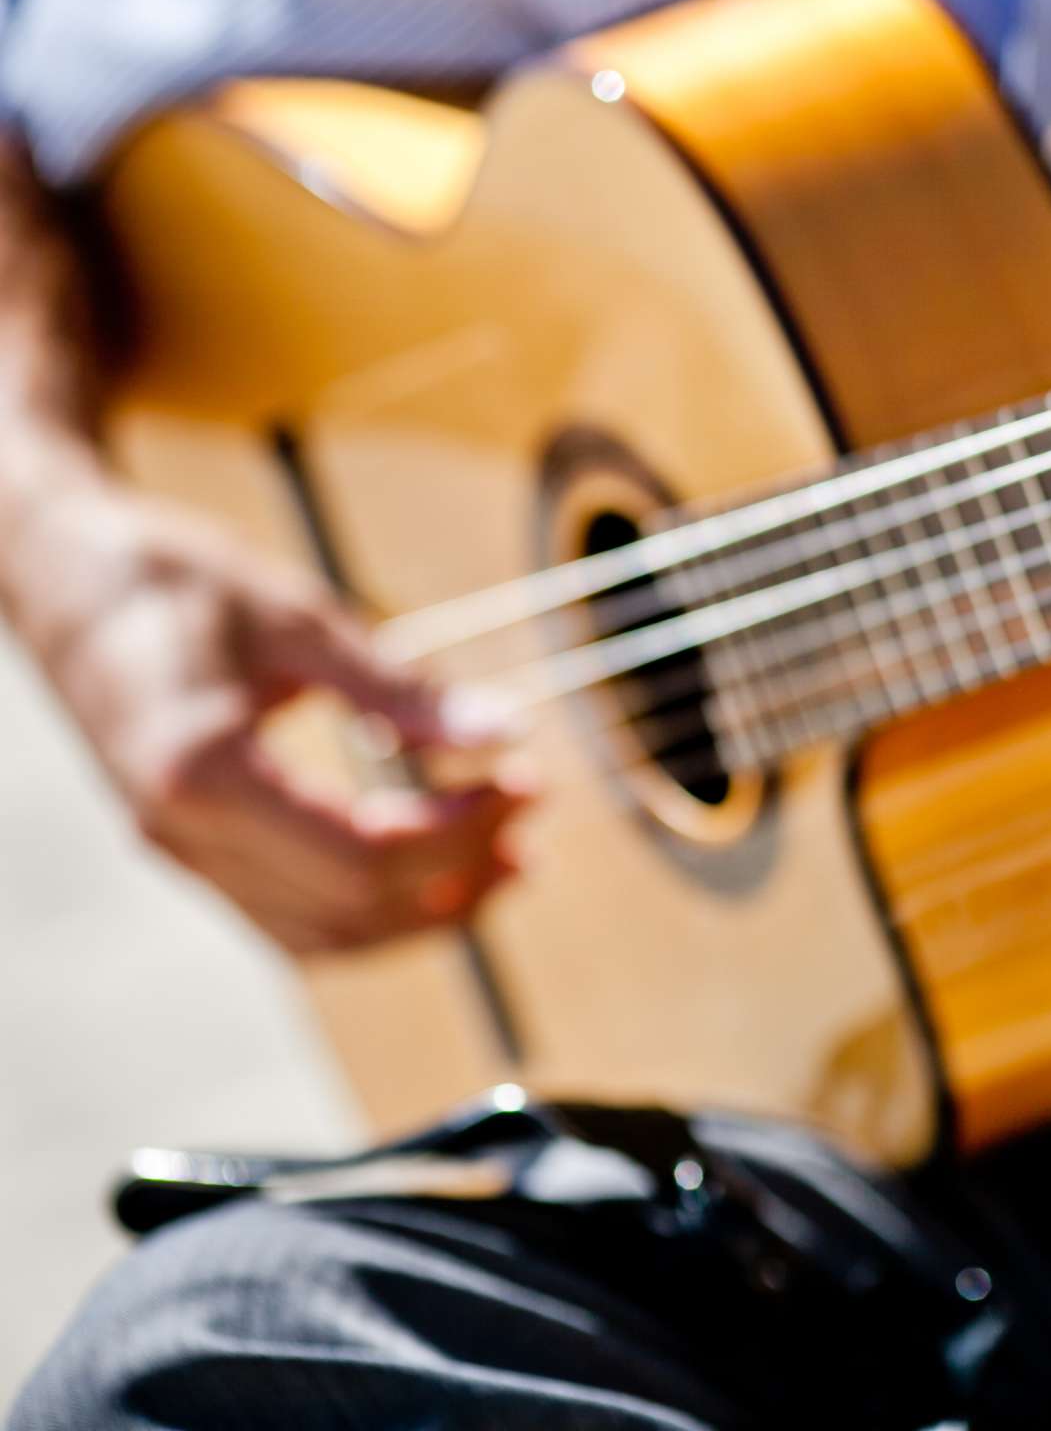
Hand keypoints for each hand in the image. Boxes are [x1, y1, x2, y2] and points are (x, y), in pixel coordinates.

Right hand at [8, 489, 534, 953]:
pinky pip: (292, 916)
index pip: (361, 857)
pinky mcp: (189, 849)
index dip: (460, 835)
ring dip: (424, 909)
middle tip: (530, 812)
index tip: (523, 783)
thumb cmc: (173, 577)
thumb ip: (400, 688)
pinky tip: (434, 861)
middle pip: (350, 911)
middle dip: (458, 875)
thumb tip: (507, 732)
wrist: (62, 573)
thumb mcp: (296, 616)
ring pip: (323, 935)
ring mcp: (179, 852)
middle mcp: (182, 834)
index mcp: (203, 774)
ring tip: (507, 854)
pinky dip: (373, 905)